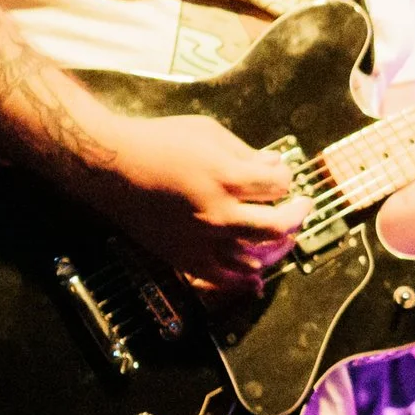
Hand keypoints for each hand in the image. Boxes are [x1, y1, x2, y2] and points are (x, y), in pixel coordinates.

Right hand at [83, 113, 309, 287]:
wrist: (113, 167)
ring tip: (281, 235)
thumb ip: (245, 152)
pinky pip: (221, 277)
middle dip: (295, 214)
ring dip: (274, 244)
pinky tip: (255, 281)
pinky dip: (242, 280)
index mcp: (229, 178)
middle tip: (301, 206)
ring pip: (255, 254)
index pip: (279, 185)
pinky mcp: (184, 256)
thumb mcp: (208, 133)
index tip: (281, 174)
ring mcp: (203, 240)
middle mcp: (221, 213)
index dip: (286, 178)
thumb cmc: (159, 142)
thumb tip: (272, 164)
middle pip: (277, 224)